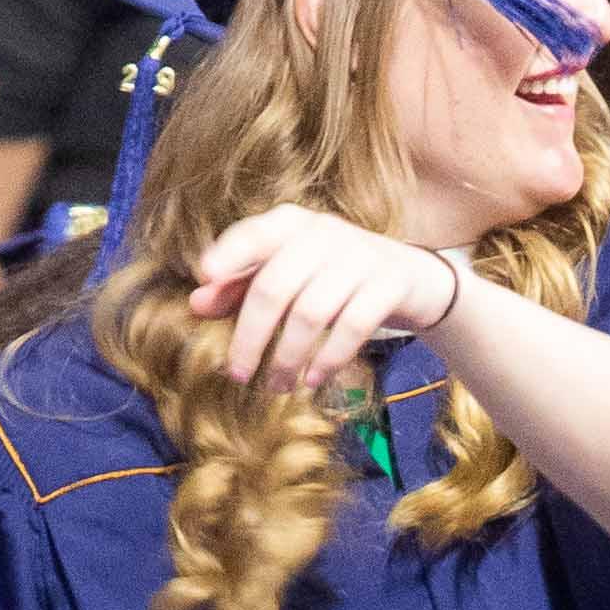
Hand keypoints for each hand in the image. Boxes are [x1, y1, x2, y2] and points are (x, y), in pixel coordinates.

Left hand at [185, 206, 466, 395]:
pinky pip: (353, 326)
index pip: (254, 234)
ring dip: (289, 356)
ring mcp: (362, 256)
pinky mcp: (391, 283)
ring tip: (278, 385)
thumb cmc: (334, 277)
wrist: (413, 278)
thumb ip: (241, 286)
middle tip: (239, 374)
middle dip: (252, 336)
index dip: (229, 254)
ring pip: (311, 312)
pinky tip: (314, 379)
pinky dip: (329, 357)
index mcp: (293, 223)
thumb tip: (197, 302)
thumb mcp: (288, 275)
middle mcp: (325, 233)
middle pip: (275, 286)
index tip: (204, 276)